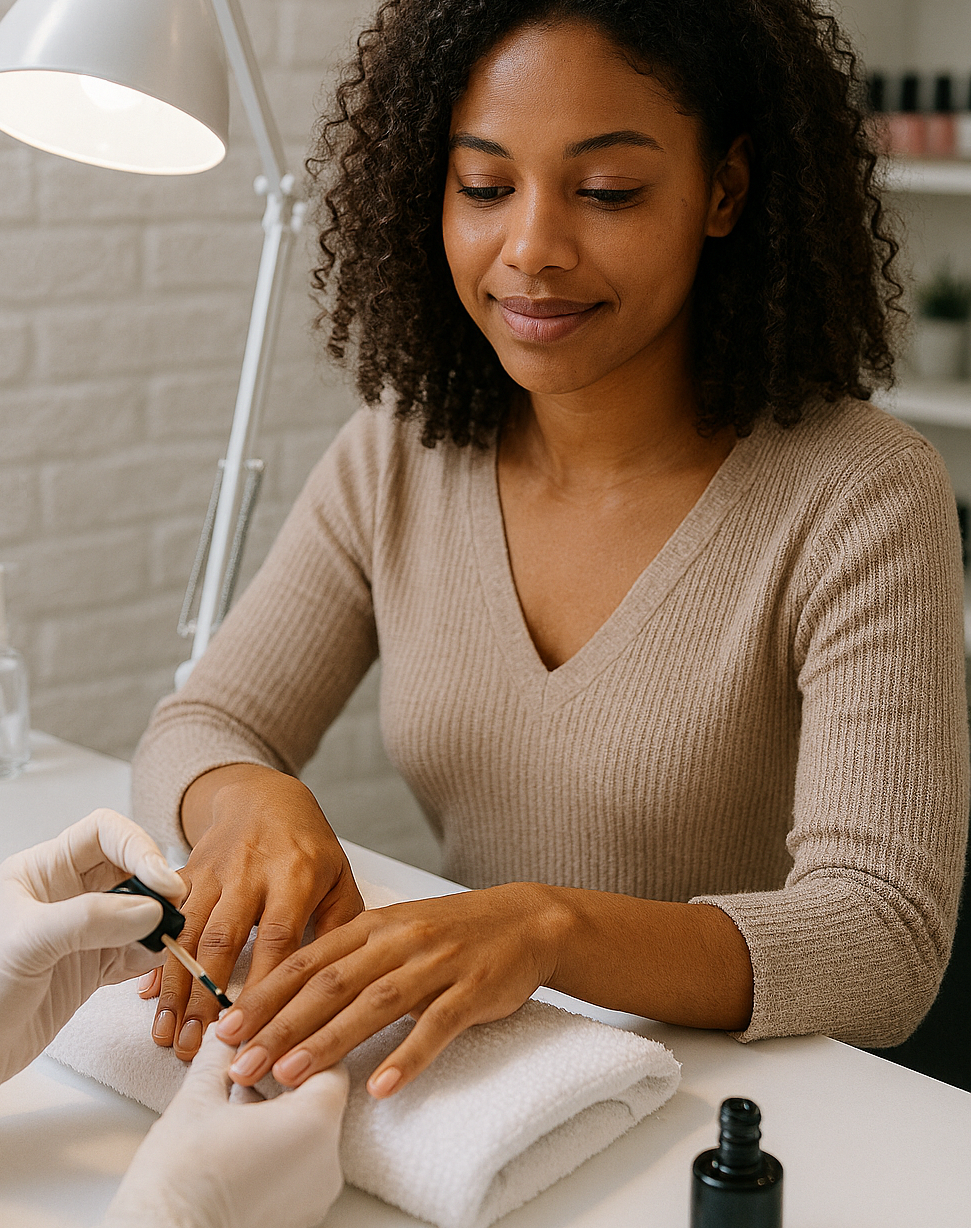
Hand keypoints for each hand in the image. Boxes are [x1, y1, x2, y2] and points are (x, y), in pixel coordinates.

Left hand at [0, 809, 185, 1082]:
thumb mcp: (27, 942)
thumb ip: (88, 920)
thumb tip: (149, 909)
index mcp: (43, 870)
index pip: (103, 833)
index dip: (138, 847)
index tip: (162, 880)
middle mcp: (66, 894)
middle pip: (130, 869)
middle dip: (157, 887)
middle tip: (173, 910)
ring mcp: (82, 931)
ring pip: (140, 911)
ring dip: (159, 923)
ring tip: (167, 938)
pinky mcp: (92, 967)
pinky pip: (136, 951)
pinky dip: (151, 955)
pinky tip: (151, 962)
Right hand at [102, 1026, 346, 1227]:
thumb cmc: (182, 1176)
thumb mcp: (198, 1099)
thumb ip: (218, 1056)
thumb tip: (224, 1030)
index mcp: (316, 1123)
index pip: (328, 1066)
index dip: (296, 1047)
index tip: (265, 1044)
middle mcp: (328, 1160)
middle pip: (319, 1101)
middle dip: (282, 1081)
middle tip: (245, 1069)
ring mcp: (315, 1195)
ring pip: (308, 1135)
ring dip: (278, 1115)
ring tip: (234, 1106)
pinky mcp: (299, 1217)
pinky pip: (299, 1168)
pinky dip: (277, 1149)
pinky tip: (238, 1142)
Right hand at [145, 765, 364, 1060]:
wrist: (262, 795)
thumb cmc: (307, 845)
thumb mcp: (339, 876)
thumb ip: (341, 926)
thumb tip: (343, 984)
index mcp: (294, 875)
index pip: (279, 938)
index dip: (264, 988)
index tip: (257, 1034)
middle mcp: (248, 873)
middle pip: (223, 940)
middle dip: (206, 998)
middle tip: (197, 1049)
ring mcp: (212, 873)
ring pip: (187, 935)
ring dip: (175, 989)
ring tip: (169, 1036)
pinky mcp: (185, 874)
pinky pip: (166, 920)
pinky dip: (154, 960)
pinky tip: (148, 997)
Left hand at [214, 883, 563, 1097]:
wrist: (525, 921)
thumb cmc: (452, 931)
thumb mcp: (395, 929)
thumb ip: (349, 956)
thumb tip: (290, 996)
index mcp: (373, 924)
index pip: (307, 960)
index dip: (265, 995)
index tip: (227, 1028)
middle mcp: (398, 940)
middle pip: (330, 984)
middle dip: (280, 1026)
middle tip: (241, 1065)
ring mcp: (436, 964)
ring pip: (374, 1004)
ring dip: (329, 1042)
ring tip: (291, 1077)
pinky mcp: (471, 990)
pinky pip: (436, 1026)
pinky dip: (408, 1056)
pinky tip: (383, 1086)